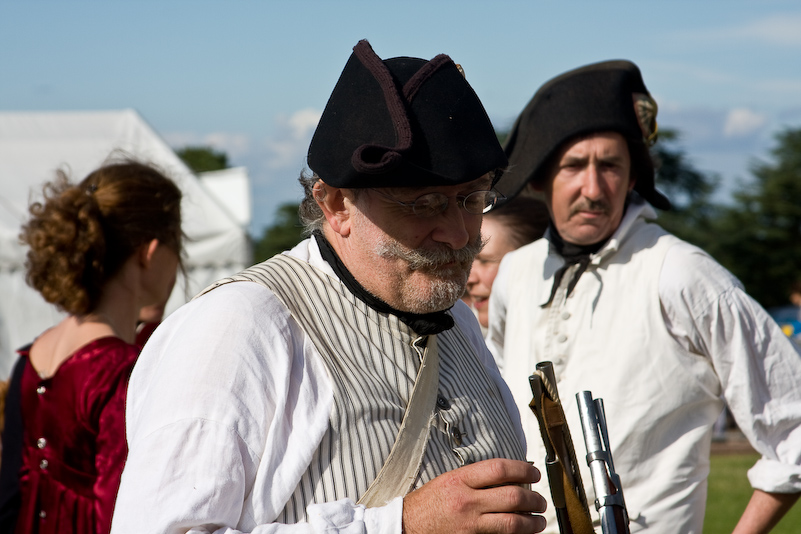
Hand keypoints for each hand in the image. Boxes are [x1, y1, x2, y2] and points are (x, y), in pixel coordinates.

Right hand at [402, 458, 546, 533]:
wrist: (406, 527)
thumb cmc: (426, 504)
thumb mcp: (447, 481)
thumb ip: (474, 478)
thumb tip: (506, 478)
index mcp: (460, 480)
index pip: (499, 469)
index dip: (523, 469)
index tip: (534, 473)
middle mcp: (466, 501)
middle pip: (512, 496)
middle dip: (534, 499)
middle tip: (540, 501)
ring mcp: (470, 524)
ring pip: (513, 522)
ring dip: (532, 522)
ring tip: (539, 520)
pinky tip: (524, 533)